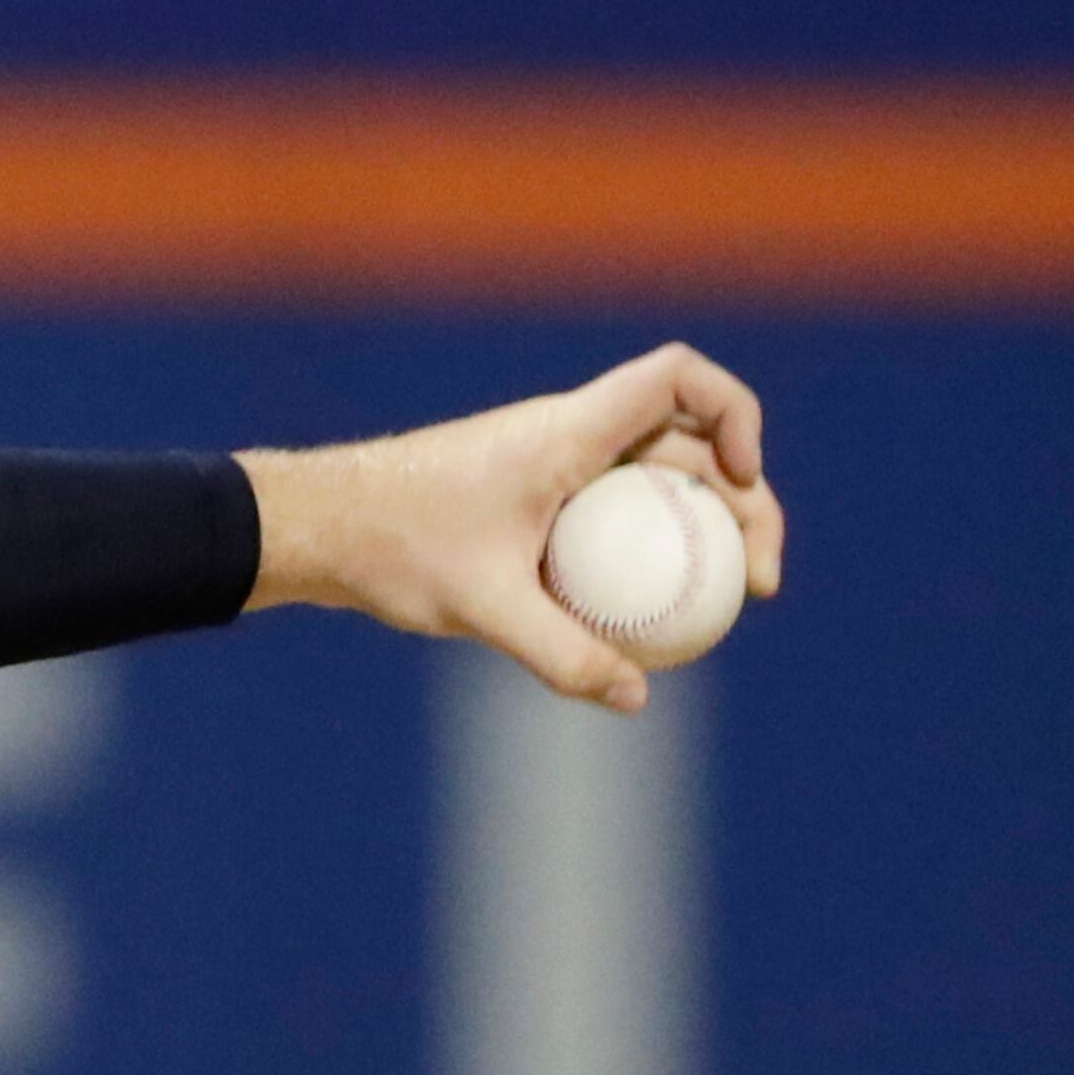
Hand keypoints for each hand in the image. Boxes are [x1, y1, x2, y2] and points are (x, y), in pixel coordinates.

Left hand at [238, 342, 785, 713]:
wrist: (315, 527)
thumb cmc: (391, 547)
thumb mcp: (480, 606)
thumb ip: (559, 652)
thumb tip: (636, 697)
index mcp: (567, 430)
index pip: (679, 376)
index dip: (736, 413)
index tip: (741, 483)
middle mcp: (568, 434)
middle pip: (689, 443)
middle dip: (743, 502)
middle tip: (758, 585)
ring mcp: (551, 466)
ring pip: (653, 484)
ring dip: (699, 533)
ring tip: (719, 610)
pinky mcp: (531, 499)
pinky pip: (612, 517)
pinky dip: (645, 554)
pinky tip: (646, 624)